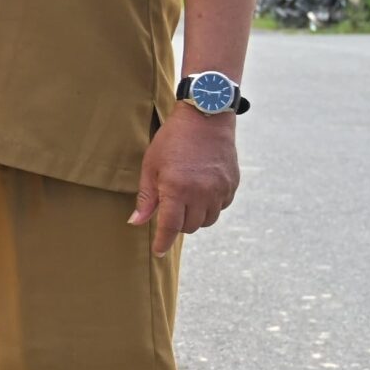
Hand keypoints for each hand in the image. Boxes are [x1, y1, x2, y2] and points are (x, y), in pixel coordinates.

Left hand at [128, 111, 239, 257]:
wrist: (206, 117)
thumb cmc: (172, 140)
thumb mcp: (151, 165)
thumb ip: (146, 198)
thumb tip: (137, 222)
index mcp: (177, 189)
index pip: (170, 227)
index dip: (163, 242)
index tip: (158, 251)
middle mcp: (201, 193)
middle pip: (189, 227)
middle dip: (178, 223)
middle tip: (171, 204)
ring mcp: (219, 190)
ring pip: (207, 221)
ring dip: (195, 216)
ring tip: (186, 196)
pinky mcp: (232, 185)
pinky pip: (220, 207)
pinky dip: (210, 205)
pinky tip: (202, 188)